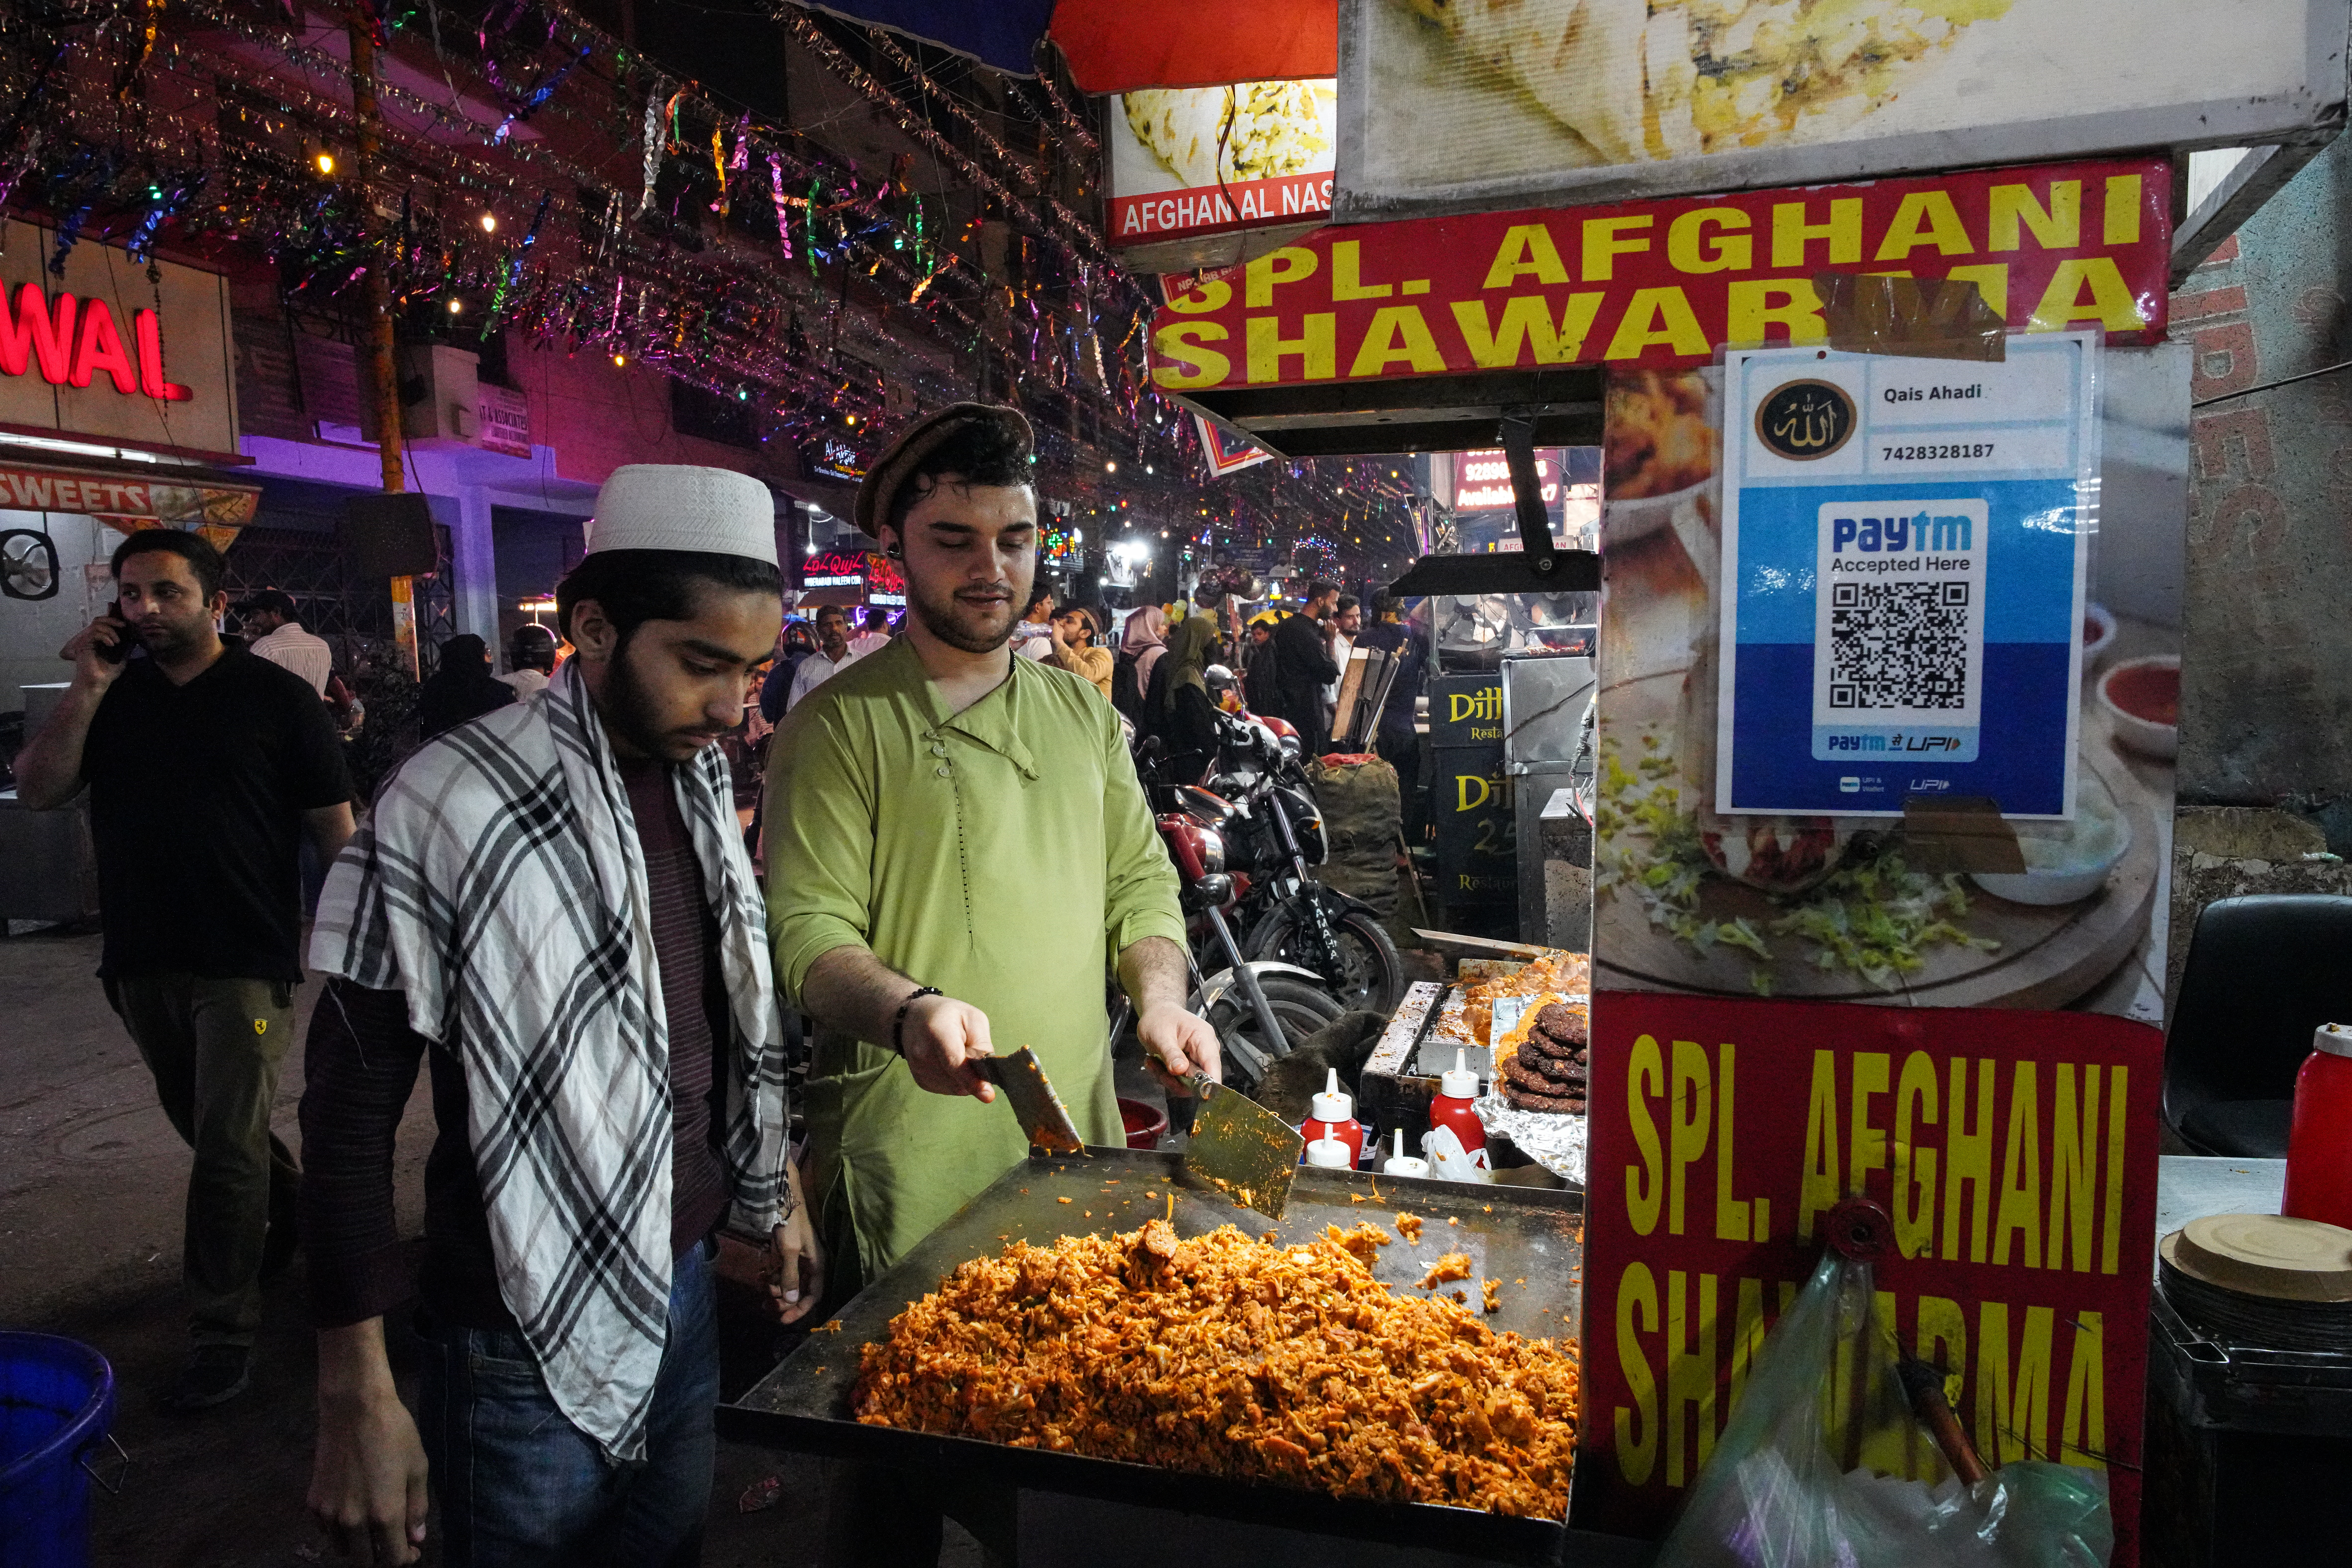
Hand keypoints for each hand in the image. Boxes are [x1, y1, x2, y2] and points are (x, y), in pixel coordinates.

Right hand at [59, 613, 130, 690]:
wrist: (99, 682)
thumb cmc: (108, 672)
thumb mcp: (122, 657)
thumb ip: (127, 647)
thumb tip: (135, 638)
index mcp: (99, 639)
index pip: (103, 623)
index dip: (111, 616)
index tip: (122, 617)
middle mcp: (91, 638)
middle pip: (99, 620)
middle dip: (112, 620)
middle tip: (123, 626)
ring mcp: (86, 641)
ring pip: (97, 624)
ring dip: (110, 630)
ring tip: (118, 641)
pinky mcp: (83, 645)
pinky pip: (94, 633)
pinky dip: (105, 636)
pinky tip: (112, 644)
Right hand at [310, 1383, 428, 1564]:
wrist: (354, 1408)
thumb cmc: (394, 1433)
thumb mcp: (418, 1468)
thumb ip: (417, 1507)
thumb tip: (417, 1538)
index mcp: (384, 1515)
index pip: (392, 1559)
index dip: (404, 1560)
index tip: (410, 1551)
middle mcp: (353, 1522)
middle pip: (363, 1561)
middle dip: (380, 1557)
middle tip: (392, 1543)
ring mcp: (329, 1514)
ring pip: (343, 1549)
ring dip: (359, 1546)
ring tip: (372, 1529)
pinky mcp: (313, 1502)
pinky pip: (326, 1530)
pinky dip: (339, 1531)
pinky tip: (351, 1513)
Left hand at [767, 1194, 823, 1324]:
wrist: (781, 1198)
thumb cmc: (790, 1223)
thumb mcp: (790, 1251)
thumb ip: (790, 1276)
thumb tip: (792, 1301)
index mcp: (817, 1264)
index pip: (814, 1294)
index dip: (801, 1309)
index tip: (784, 1320)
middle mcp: (808, 1264)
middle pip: (800, 1291)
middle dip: (785, 1302)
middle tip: (768, 1308)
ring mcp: (796, 1259)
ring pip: (788, 1283)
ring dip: (776, 1290)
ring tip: (763, 1290)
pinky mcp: (785, 1254)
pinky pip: (779, 1272)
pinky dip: (771, 1277)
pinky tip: (761, 1276)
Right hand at [898, 993, 997, 1101]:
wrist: (915, 1018)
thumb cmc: (949, 1016)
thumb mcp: (973, 1019)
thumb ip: (982, 1044)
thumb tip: (987, 1072)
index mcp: (937, 1031)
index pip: (954, 1062)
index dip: (972, 1080)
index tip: (988, 1095)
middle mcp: (922, 1053)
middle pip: (957, 1079)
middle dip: (974, 1075)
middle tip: (973, 1055)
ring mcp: (919, 1069)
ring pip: (954, 1088)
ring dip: (966, 1080)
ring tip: (961, 1056)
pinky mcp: (920, 1080)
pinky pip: (947, 1090)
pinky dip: (956, 1081)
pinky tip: (952, 1065)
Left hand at [1136, 1002, 1220, 1096]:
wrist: (1156, 1014)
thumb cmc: (1159, 1019)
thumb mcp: (1160, 1034)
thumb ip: (1170, 1053)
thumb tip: (1180, 1070)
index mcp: (1203, 1038)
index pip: (1212, 1064)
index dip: (1210, 1082)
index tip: (1200, 1095)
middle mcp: (1205, 1052)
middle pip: (1200, 1079)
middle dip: (1176, 1080)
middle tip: (1156, 1068)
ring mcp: (1197, 1061)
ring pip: (1187, 1084)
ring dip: (1167, 1078)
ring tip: (1151, 1062)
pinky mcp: (1188, 1068)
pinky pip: (1180, 1082)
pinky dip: (1165, 1076)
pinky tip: (1153, 1062)